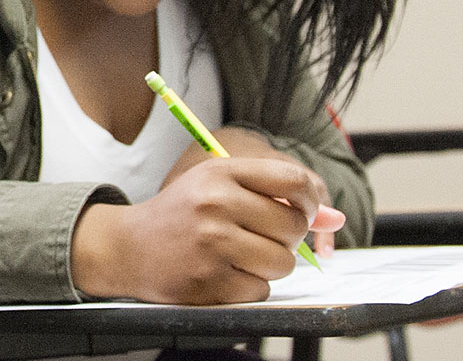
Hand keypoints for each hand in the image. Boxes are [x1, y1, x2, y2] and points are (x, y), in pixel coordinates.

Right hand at [71, 157, 336, 303]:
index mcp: (221, 173)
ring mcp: (210, 244)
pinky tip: (224, 274)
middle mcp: (215, 204)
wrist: (126, 247)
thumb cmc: (183, 215)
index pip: (295, 181)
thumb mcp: (221, 189)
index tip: (304, 211)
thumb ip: (278, 198)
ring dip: (271, 266)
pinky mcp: (207, 280)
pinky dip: (249, 286)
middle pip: (294, 226)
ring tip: (242, 257)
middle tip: (264, 238)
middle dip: (288, 239)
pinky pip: (260, 289)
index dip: (312, 200)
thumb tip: (336, 219)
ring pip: (283, 262)